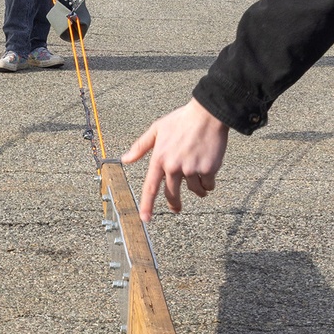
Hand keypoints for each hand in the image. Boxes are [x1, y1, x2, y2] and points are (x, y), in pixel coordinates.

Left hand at [121, 98, 229, 222]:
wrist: (208, 114)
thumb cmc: (182, 119)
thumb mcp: (157, 129)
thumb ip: (140, 146)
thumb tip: (125, 159)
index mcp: (159, 158)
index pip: (150, 187)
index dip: (147, 205)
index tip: (145, 219)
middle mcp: (173, 166)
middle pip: (172, 194)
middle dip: (175, 204)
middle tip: (176, 208)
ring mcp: (191, 169)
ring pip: (194, 190)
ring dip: (197, 190)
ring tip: (199, 180)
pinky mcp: (208, 169)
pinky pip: (208, 184)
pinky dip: (209, 182)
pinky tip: (209, 172)